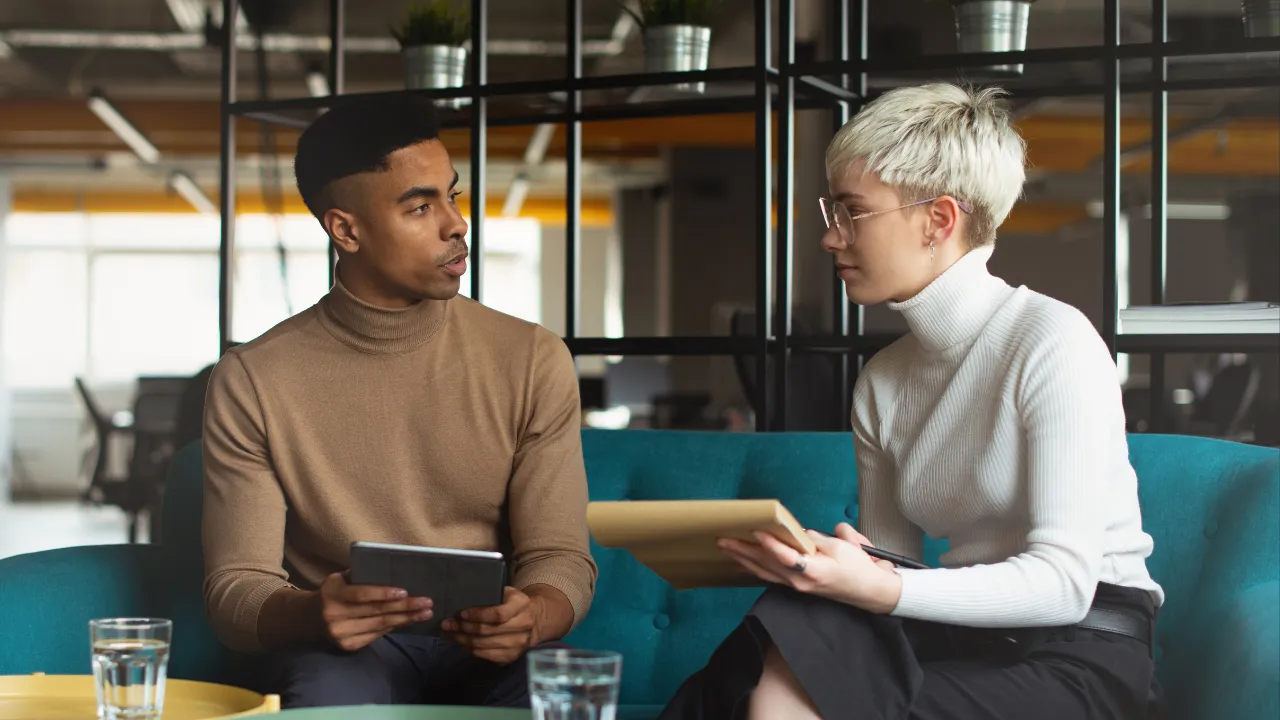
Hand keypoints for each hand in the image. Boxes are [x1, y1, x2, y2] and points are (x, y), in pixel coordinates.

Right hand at [318, 572, 432, 651]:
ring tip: (425, 613)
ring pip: (380, 625)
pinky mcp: (348, 646)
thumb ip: (362, 575)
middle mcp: (335, 616)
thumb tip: (395, 569)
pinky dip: (395, 627)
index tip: (405, 591)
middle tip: (427, 602)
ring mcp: (341, 634)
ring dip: (406, 619)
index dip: (384, 594)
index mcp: (333, 594)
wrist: (311, 618)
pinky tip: (409, 621)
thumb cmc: (335, 592)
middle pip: (376, 612)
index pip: (362, 594)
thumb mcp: (340, 579)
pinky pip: (377, 635)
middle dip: (405, 607)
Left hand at [441, 586, 539, 665]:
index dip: (478, 615)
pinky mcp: (512, 656)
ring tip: (450, 634)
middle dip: (463, 628)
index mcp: (522, 605)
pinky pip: (486, 656)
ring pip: (484, 645)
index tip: (461, 613)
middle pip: (488, 631)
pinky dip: (471, 650)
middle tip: (448, 624)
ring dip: (463, 640)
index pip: (498, 614)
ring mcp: (519, 644)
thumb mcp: (506, 592)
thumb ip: (490, 594)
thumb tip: (461, 599)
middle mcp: (523, 625)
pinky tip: (462, 643)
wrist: (533, 620)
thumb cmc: (512, 603)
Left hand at [718, 523, 902, 613]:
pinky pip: (771, 576)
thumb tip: (796, 532)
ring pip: (764, 572)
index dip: (769, 544)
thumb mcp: (842, 547)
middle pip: (767, 564)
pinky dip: (755, 568)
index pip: (785, 556)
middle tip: (723, 539)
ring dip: (744, 559)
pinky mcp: (796, 586)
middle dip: (744, 551)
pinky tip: (742, 562)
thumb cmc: (858, 568)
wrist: (868, 592)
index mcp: (812, 570)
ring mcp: (796, 586)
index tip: (754, 531)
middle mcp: (800, 581)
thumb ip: (816, 539)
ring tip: (726, 548)